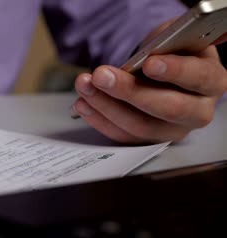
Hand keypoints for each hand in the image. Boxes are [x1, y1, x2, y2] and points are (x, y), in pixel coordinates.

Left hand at [73, 26, 226, 143]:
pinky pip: (123, 136)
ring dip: (106, 106)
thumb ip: (167, 42)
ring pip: (141, 126)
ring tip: (85, 86)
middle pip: (167, 108)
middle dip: (130, 91)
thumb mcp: (173, 40)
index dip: (175, 71)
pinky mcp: (148, 140)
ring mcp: (172, 130)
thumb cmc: (170, 54)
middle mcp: (198, 111)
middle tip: (102, 76)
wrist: (160, 72)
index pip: (199, 78)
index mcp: (211, 81)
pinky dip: (100, 119)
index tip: (148, 63)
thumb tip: (153, 51)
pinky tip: (84, 103)